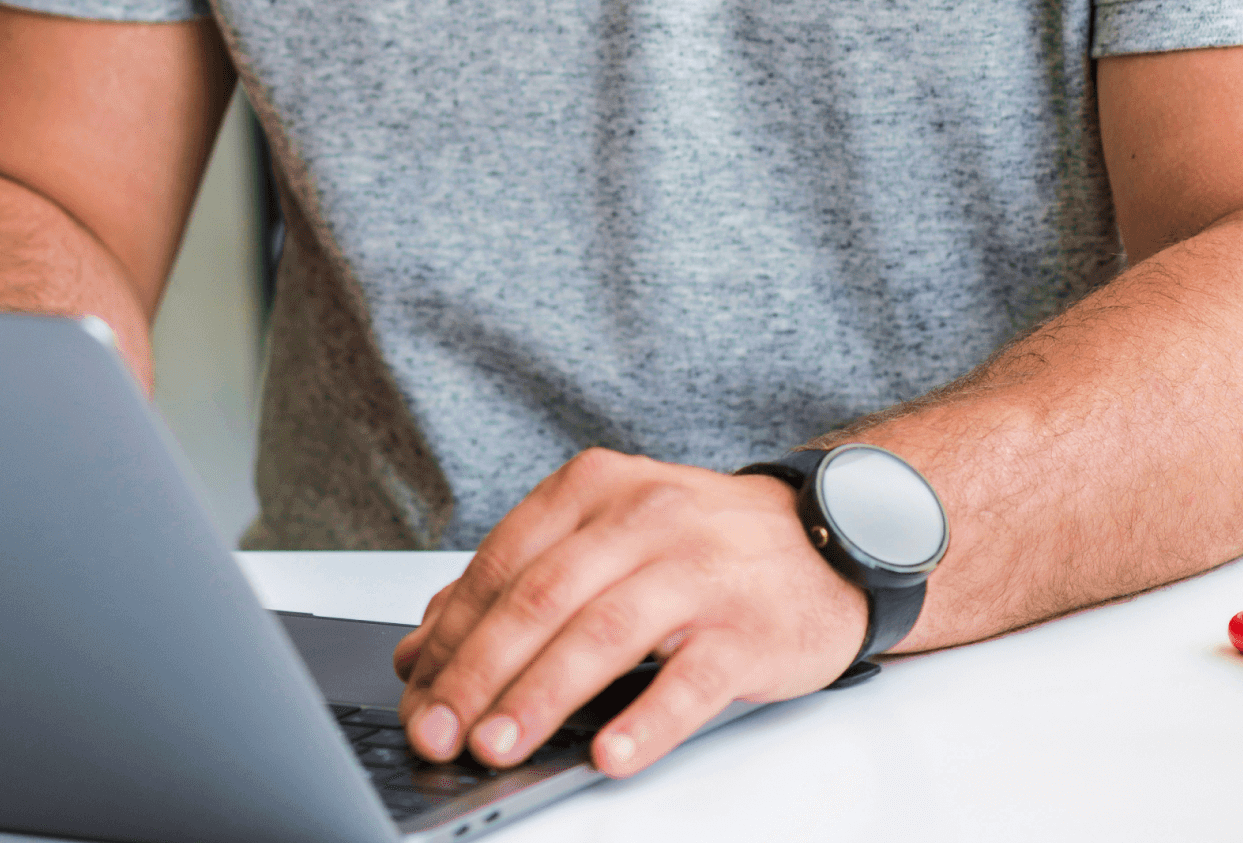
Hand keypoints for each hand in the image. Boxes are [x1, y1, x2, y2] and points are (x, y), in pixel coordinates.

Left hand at [391, 448, 867, 779]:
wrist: (826, 539)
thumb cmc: (701, 546)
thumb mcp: (606, 539)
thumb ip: (517, 584)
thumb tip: (423, 652)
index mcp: (596, 489)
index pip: (504, 563)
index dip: (452, 634)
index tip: (416, 693)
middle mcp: (643, 518)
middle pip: (542, 598)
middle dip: (480, 672)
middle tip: (440, 732)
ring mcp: (699, 571)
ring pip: (604, 634)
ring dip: (542, 697)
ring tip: (498, 747)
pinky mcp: (747, 629)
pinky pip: (690, 679)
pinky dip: (646, 720)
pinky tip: (610, 754)